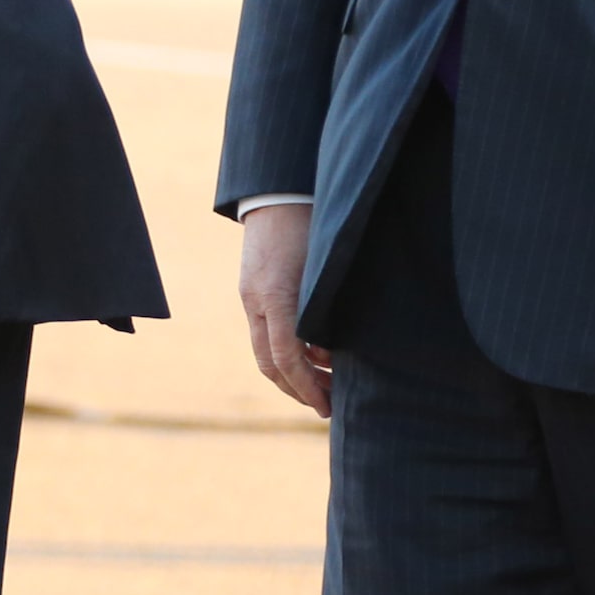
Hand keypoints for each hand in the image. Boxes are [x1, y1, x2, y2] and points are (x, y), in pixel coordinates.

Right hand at [239, 202, 331, 417]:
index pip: (285, 357)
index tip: (327, 406)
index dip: (307, 387)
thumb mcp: (328, 267)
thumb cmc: (314, 221)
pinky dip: (289, 349)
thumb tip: (344, 351)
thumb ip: (331, 308)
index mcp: (275, 294)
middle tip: (328, 405)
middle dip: (298, 389)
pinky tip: (317, 351)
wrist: (280, 187)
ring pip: (265, 350)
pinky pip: (266, 330)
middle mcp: (256, 298)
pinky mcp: (254, 286)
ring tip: (328, 382)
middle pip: (269, 362)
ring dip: (294, 372)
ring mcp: (251, 293)